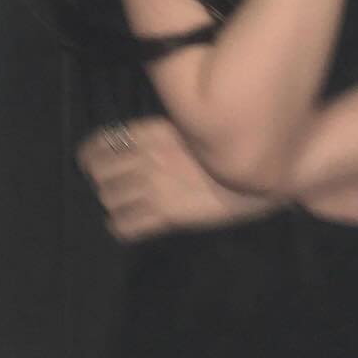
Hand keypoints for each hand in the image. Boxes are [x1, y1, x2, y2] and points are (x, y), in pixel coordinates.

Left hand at [75, 115, 283, 242]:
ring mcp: (156, 187)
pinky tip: (127, 226)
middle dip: (102, 182)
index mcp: (152, 131)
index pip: (102, 144)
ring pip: (110, 199)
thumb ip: (162, 136)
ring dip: (113, 204)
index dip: (91, 157)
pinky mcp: (168, 214)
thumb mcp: (193, 129)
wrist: (266, 168)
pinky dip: (121, 227)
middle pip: (100, 175)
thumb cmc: (234, 146)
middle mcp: (147, 157)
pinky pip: (127, 225)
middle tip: (112, 188)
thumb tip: (140, 143)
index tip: (93, 165)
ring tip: (122, 207)